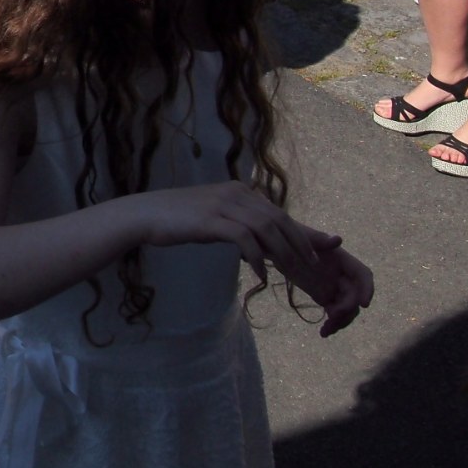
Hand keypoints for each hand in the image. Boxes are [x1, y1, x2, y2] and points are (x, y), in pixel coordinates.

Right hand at [128, 182, 333, 289]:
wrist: (145, 214)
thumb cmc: (178, 219)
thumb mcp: (216, 219)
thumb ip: (240, 227)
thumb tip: (262, 247)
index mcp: (240, 191)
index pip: (279, 213)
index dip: (303, 232)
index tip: (322, 252)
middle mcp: (236, 193)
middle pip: (279, 219)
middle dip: (300, 245)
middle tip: (313, 269)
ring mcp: (223, 205)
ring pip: (267, 229)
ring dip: (283, 254)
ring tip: (293, 276)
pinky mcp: (211, 220)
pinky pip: (244, 239)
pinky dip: (256, 258)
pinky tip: (261, 276)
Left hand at [281, 238, 374, 336]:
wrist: (276, 245)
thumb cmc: (289, 235)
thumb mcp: (302, 236)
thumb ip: (320, 240)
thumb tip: (338, 239)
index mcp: (342, 259)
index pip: (363, 275)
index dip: (367, 289)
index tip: (363, 305)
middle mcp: (342, 274)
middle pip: (355, 296)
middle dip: (347, 309)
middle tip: (332, 317)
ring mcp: (334, 287)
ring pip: (347, 308)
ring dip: (341, 321)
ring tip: (326, 331)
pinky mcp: (324, 296)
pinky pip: (335, 313)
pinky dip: (332, 324)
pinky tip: (323, 332)